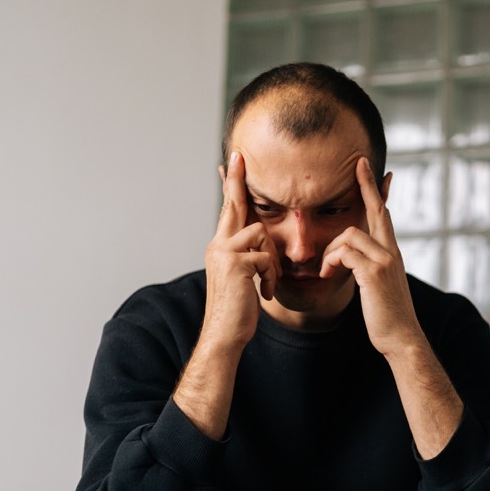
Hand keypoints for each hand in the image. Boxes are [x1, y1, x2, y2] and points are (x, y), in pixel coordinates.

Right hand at [200, 151, 280, 349]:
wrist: (225, 334)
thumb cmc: (237, 310)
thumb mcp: (242, 278)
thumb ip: (247, 256)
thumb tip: (258, 242)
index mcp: (219, 246)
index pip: (227, 210)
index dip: (230, 186)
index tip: (229, 163)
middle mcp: (218, 245)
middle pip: (233, 205)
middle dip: (237, 180)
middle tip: (239, 156)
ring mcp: (224, 253)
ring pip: (260, 234)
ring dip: (271, 261)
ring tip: (266, 284)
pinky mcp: (237, 263)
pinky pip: (266, 258)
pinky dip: (271, 277)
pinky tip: (265, 294)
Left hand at [320, 158, 421, 357]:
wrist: (401, 338)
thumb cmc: (386, 316)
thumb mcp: (378, 286)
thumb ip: (369, 267)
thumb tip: (354, 259)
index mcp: (391, 252)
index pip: (383, 214)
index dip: (377, 192)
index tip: (374, 171)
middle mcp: (391, 251)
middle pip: (377, 210)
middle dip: (367, 185)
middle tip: (358, 163)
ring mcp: (384, 260)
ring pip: (349, 234)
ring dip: (331, 250)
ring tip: (325, 271)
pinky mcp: (373, 272)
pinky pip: (345, 252)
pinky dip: (331, 261)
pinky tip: (327, 275)